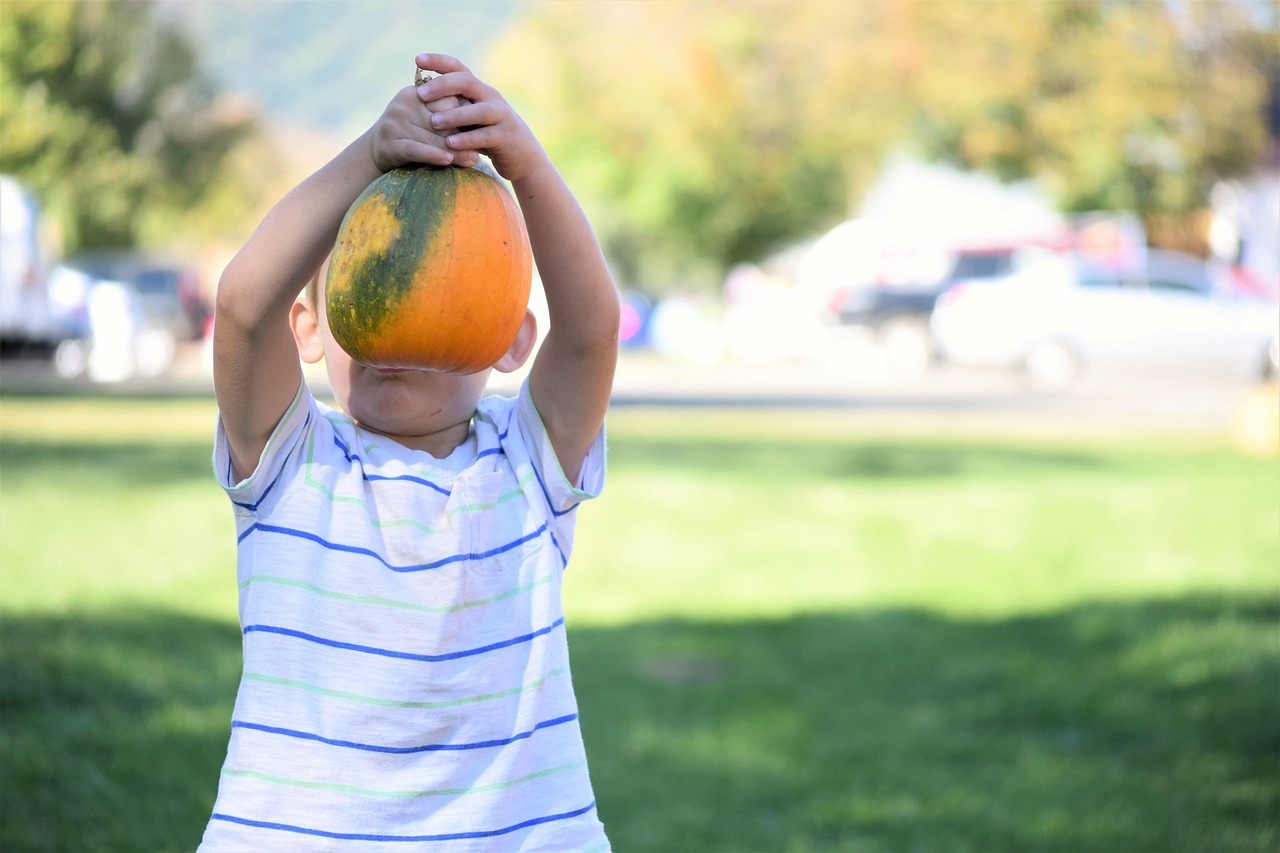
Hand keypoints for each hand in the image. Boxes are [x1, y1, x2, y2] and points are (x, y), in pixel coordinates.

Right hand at [369, 85, 476, 171]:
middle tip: (483, 144)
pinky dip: (433, 155)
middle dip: (463, 133)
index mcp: (414, 93)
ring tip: (474, 159)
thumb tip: (480, 118)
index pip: (447, 100)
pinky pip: (416, 149)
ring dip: (455, 150)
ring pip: (432, 137)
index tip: (483, 125)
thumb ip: (447, 114)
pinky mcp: (389, 144)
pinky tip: (448, 161)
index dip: (466, 114)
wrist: (377, 151)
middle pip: (441, 119)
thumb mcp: (427, 119)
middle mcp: (403, 104)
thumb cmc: (413, 135)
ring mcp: (394, 123)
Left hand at [413, 53, 547, 183]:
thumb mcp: (470, 116)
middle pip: (467, 82)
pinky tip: (451, 144)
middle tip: (420, 95)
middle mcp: (491, 97)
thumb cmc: (487, 135)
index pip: (458, 68)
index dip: (438, 61)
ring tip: (434, 122)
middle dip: (442, 86)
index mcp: (479, 89)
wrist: (523, 156)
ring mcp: (501, 116)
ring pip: (478, 110)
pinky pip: (486, 136)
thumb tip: (418, 94)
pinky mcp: (506, 137)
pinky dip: (468, 140)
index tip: (417, 59)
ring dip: (455, 115)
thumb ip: (452, 105)